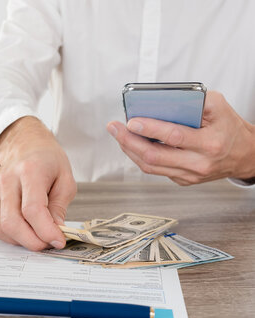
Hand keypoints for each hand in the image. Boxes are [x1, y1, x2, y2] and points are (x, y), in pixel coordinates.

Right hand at [0, 116, 76, 250]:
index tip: (58, 241)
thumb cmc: (48, 162)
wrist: (25, 145)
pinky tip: (23, 226)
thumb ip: (59, 208)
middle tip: (47, 245)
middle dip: (32, 242)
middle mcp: (6, 179)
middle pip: (11, 222)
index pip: (32, 210)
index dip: (45, 231)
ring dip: (19, 241)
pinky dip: (9, 234)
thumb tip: (54, 233)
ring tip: (36, 235)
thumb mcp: (65, 180)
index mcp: (29, 170)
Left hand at [107, 91, 254, 184]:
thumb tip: (161, 99)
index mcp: (210, 144)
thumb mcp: (219, 107)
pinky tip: (131, 144)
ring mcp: (189, 175)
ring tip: (118, 134)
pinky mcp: (182, 180)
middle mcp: (198, 163)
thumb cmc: (229, 128)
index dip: (150, 129)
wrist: (245, 154)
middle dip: (129, 141)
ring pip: (150, 166)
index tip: (131, 121)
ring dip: (129, 149)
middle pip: (154, 156)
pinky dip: (139, 156)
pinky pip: (155, 170)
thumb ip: (193, 100)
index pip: (173, 137)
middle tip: (115, 127)